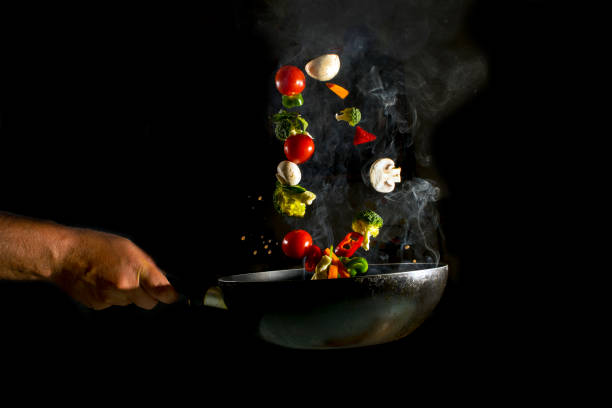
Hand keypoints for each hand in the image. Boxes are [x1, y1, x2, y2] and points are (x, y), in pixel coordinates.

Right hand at [51, 228, 178, 309]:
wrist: (63, 255)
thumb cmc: (95, 245)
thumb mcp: (129, 248)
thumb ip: (147, 266)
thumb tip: (162, 280)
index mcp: (137, 267)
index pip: (163, 291)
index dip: (169, 295)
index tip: (171, 295)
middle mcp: (125, 285)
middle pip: (149, 303)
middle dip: (148, 295)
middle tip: (138, 282)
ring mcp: (111, 297)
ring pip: (130, 304)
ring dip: (127, 295)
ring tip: (113, 276)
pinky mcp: (98, 305)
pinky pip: (114, 304)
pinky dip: (111, 297)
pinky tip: (102, 282)